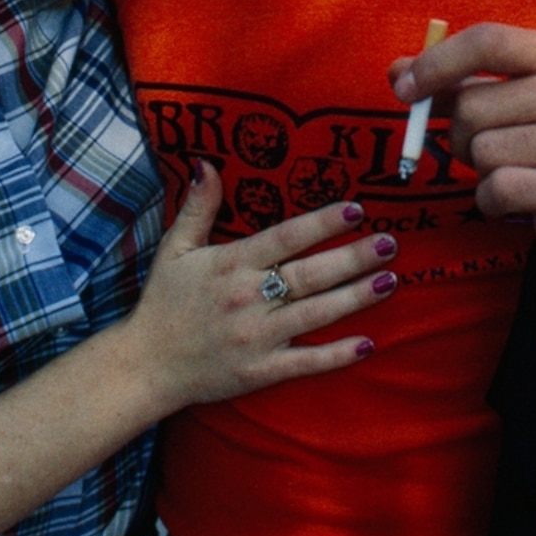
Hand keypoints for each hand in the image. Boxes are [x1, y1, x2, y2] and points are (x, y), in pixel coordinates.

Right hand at [122, 163, 393, 410]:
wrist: (145, 365)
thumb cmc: (163, 303)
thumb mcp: (174, 249)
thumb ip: (197, 207)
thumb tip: (205, 164)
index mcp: (230, 265)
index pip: (285, 238)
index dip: (322, 223)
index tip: (356, 208)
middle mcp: (247, 299)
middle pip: (310, 275)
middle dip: (353, 258)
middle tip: (390, 243)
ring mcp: (256, 338)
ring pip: (315, 315)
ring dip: (355, 298)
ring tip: (390, 281)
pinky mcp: (260, 371)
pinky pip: (306, 362)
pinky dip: (337, 355)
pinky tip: (369, 343)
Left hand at [391, 22, 535, 288]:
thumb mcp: (506, 100)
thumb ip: (452, 83)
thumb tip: (396, 72)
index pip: (486, 41)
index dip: (435, 64)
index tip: (403, 88)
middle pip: (473, 106)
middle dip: (460, 135)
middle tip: (487, 148)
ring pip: (482, 151)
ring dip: (481, 170)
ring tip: (514, 170)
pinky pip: (498, 189)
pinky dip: (491, 200)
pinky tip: (518, 198)